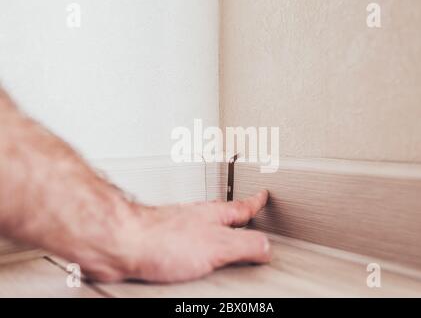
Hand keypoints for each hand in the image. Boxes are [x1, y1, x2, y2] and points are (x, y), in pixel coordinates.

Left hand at [82, 190, 270, 282]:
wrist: (120, 243)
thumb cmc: (160, 239)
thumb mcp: (216, 246)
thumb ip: (244, 245)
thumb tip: (266, 247)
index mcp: (212, 216)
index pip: (241, 207)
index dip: (255, 203)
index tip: (262, 196)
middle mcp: (195, 219)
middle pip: (221, 214)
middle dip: (235, 214)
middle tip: (246, 213)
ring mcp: (176, 229)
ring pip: (202, 226)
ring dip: (214, 229)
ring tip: (222, 236)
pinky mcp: (160, 243)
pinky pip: (185, 242)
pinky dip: (193, 246)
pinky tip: (190, 258)